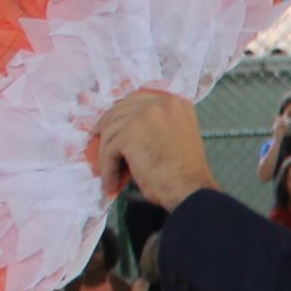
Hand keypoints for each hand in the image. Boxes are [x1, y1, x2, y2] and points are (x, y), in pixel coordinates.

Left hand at [95, 91, 221, 206]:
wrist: (191, 189)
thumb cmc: (187, 173)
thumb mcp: (175, 136)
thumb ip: (156, 125)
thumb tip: (125, 130)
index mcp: (174, 102)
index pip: (137, 101)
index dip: (122, 114)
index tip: (112, 127)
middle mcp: (160, 102)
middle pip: (120, 110)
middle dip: (107, 128)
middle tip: (99, 144)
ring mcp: (144, 115)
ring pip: (111, 130)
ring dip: (106, 154)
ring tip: (109, 174)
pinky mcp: (130, 133)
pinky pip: (109, 150)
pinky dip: (108, 169)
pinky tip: (112, 183)